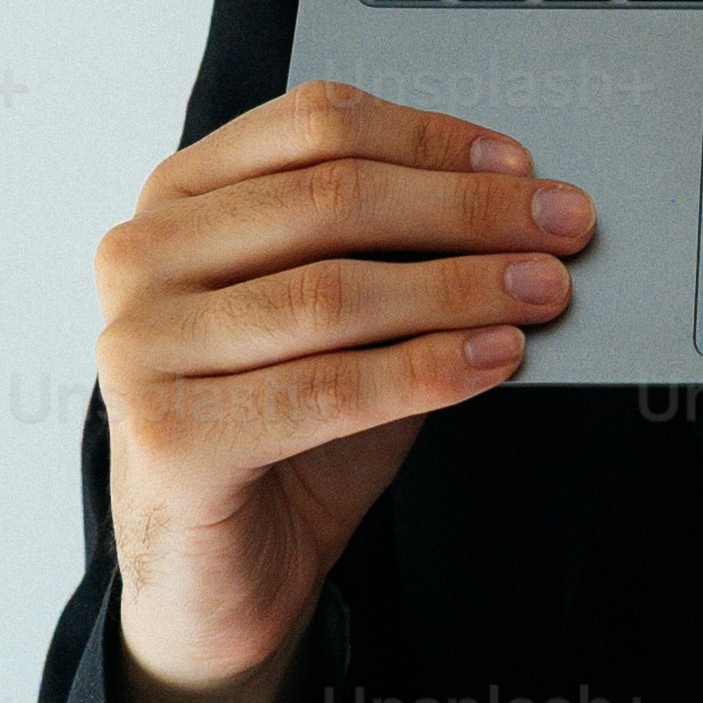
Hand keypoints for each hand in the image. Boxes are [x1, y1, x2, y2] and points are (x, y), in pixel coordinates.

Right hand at [95, 78, 595, 700]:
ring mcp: (141, 345)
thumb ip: (398, 249)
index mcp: (178, 197)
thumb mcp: (342, 316)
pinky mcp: (168, 435)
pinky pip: (330, 387)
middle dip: (466, 209)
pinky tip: (496, 358)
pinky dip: (429, 368)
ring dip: (461, 286)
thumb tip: (523, 205)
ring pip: (334, 291)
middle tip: (561, 225)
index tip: (524, 166)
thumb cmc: (282, 429)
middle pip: (331, 200)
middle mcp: (141, 256)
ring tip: (544, 290)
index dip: (432, 140)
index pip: (316, 125)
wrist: (216, 578)